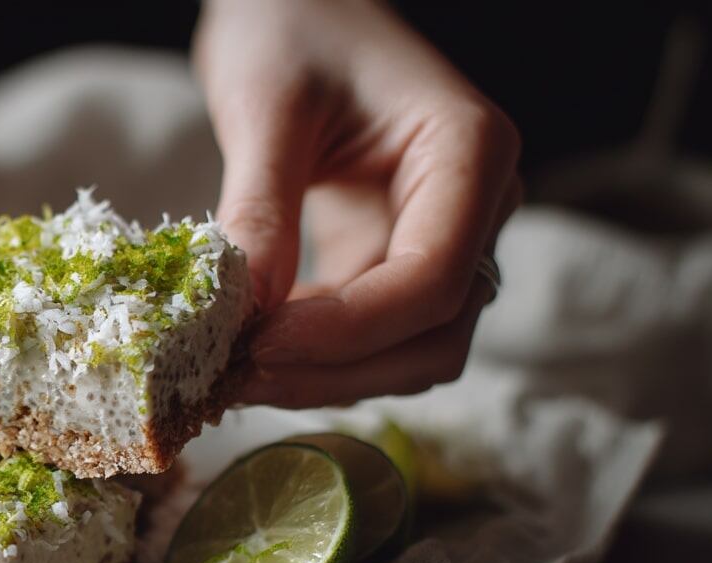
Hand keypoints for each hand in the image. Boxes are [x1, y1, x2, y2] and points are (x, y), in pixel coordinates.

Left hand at [195, 0, 521, 407]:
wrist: (295, 5)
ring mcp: (441, 236)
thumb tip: (242, 312)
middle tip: (238, 375)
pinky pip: (373, 334)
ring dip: (329, 377)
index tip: (258, 345)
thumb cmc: (289, 27)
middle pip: (436, 333)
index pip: (433, 277)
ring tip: (235, 371)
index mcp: (470, 152)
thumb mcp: (266, 106)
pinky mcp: (393, 256)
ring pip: (411, 350)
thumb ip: (260, 207)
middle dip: (340, 369)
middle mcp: (476, 204)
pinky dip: (316, 357)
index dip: (348, 330)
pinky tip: (248, 353)